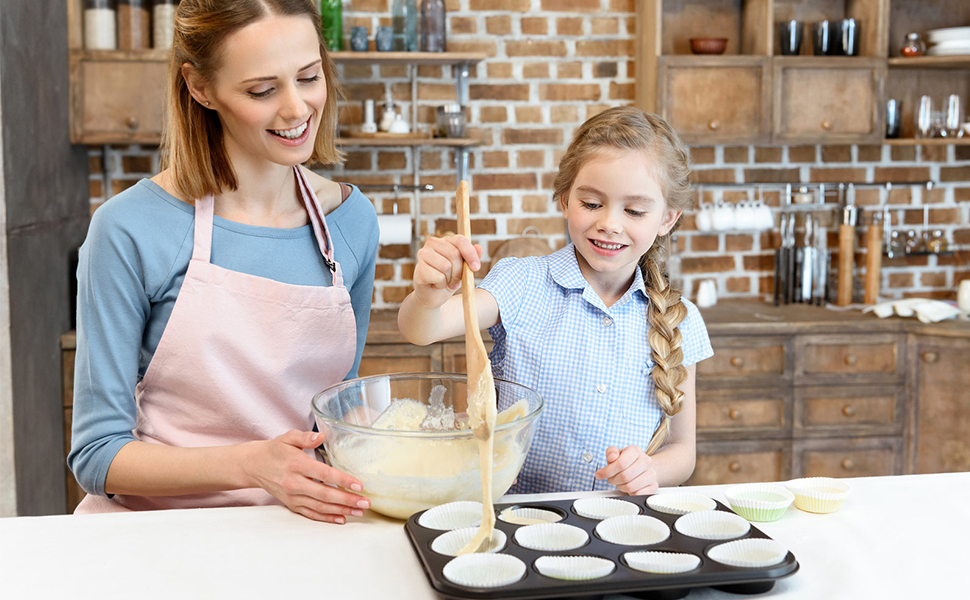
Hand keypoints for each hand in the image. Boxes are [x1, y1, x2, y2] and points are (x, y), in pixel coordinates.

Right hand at [244, 430, 369, 523]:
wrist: (254, 466)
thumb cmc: (275, 450)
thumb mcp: (288, 437)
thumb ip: (305, 437)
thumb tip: (321, 436)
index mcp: (296, 464)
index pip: (324, 474)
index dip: (342, 480)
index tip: (359, 485)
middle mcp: (294, 483)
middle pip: (325, 494)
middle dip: (347, 500)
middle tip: (365, 502)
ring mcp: (292, 496)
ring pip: (320, 506)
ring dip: (341, 510)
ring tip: (359, 511)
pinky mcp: (291, 504)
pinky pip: (311, 514)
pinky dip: (326, 518)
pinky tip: (341, 518)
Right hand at [412, 235, 482, 307]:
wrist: (432, 296)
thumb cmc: (449, 280)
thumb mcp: (464, 269)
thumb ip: (472, 258)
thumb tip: (479, 247)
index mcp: (445, 241)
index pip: (460, 240)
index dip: (470, 254)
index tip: (476, 268)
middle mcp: (433, 243)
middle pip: (454, 254)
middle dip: (459, 272)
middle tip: (456, 281)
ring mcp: (423, 254)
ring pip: (446, 266)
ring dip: (450, 279)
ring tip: (446, 282)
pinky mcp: (419, 268)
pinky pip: (438, 277)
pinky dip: (441, 285)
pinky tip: (436, 284)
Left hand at [594, 446, 657, 494]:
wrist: (642, 467)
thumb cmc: (626, 461)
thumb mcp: (616, 453)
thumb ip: (611, 452)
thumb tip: (612, 457)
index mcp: (635, 450)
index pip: (620, 463)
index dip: (607, 471)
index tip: (600, 474)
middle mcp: (646, 461)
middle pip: (625, 476)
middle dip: (613, 480)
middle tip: (611, 479)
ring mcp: (651, 474)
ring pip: (630, 486)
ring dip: (621, 487)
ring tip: (620, 482)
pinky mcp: (653, 486)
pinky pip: (638, 494)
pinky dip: (630, 493)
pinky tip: (629, 487)